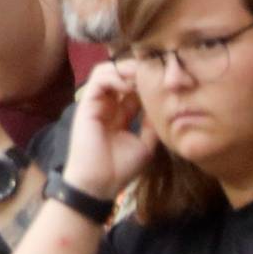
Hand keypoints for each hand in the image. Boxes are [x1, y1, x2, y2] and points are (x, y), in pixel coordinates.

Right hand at [62, 61, 153, 201]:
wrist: (100, 184)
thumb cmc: (121, 169)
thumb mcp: (145, 145)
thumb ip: (152, 126)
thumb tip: (165, 107)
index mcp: (120, 115)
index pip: (133, 88)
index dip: (146, 81)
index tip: (164, 80)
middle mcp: (107, 106)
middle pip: (120, 75)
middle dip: (137, 70)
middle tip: (154, 72)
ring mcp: (96, 103)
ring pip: (107, 71)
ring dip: (125, 70)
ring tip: (141, 77)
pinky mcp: (86, 104)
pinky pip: (99, 79)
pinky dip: (115, 77)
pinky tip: (130, 86)